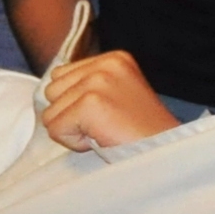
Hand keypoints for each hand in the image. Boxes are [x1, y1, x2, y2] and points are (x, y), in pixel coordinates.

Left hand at [39, 49, 180, 152]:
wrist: (164, 155)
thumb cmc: (141, 134)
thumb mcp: (116, 95)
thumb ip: (87, 86)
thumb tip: (49, 93)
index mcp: (113, 58)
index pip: (60, 76)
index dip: (76, 103)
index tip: (107, 115)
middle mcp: (105, 63)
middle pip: (51, 91)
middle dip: (71, 115)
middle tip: (105, 126)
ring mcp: (97, 81)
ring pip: (50, 112)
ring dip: (72, 129)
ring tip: (104, 131)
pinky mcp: (90, 103)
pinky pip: (55, 129)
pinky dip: (74, 143)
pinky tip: (102, 139)